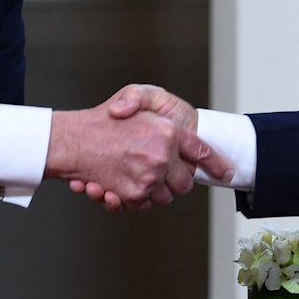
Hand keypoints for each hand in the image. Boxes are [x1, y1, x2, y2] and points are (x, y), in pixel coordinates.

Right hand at [51, 84, 230, 210]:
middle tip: (163, 172)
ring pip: (165, 197)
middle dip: (177, 181)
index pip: (202, 152)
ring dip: (156, 190)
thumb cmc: (104, 117)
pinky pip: (144, 204)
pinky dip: (136, 199)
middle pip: (185, 183)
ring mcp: (147, 177)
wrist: (72, 140)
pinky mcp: (132, 194)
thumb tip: (175, 131)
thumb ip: (158, 104)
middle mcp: (161, 156)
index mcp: (169, 132)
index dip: (216, 163)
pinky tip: (122, 185)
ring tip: (139, 176)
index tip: (226, 171)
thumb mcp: (137, 94)